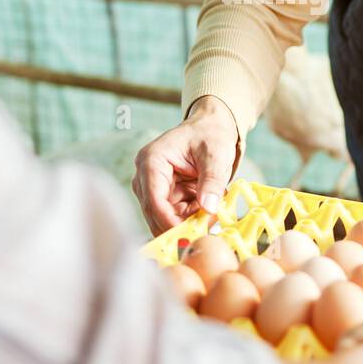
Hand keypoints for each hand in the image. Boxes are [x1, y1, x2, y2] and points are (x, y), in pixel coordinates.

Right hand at [132, 96, 239, 235]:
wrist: (211, 128)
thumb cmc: (210, 135)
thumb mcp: (216, 155)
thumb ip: (212, 181)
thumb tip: (208, 208)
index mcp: (152, 160)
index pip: (153, 198)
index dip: (168, 220)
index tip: (187, 235)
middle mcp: (146, 176)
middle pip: (155, 212)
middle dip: (180, 224)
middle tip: (206, 227)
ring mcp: (153, 187)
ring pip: (164, 218)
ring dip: (188, 220)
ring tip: (213, 209)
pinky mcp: (164, 195)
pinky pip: (174, 215)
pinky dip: (191, 216)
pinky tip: (207, 206)